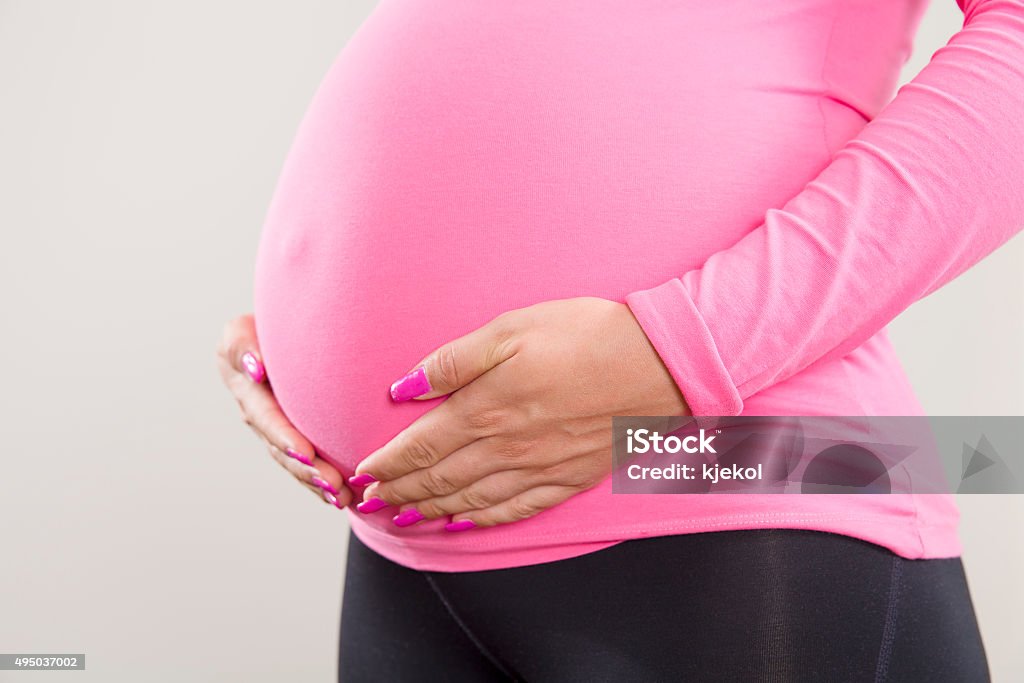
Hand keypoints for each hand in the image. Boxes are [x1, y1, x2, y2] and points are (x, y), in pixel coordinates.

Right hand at [217, 314, 350, 509]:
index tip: (306, 452)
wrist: (274, 339)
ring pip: (297, 464)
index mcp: (247, 392)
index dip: (284, 437)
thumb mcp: (239, 332)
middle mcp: (261, 419)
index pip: (267, 418)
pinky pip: (308, 464)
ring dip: (318, 483)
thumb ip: (243, 347)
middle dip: (307, 470)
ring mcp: (277, 432)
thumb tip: (257, 368)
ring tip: (343, 498)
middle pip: (284, 450)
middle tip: (333, 485)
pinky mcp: (294, 439)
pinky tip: (347, 498)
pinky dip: (324, 483)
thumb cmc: (260, 330)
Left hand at [351, 297, 689, 529]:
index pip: (420, 446)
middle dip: (399, 492)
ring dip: (430, 511)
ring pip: (470, 500)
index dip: (386, 464)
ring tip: (403, 518)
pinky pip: (515, 510)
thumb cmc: (587, 335)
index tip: (362, 475)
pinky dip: (482, 520)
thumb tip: (404, 388)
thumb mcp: (512, 329)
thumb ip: (454, 361)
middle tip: (370, 504)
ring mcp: (538, 468)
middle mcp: (505, 448)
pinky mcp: (567, 478)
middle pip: (438, 479)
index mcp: (486, 408)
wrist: (661, 363)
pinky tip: (464, 523)